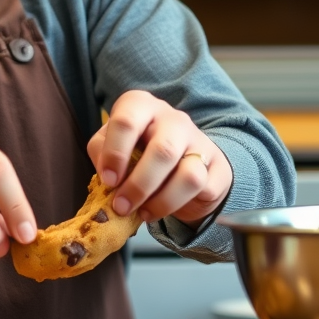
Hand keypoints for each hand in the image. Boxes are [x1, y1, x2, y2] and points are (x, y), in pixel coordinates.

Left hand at [87, 90, 231, 226]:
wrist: (179, 158)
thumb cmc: (137, 148)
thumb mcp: (111, 144)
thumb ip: (101, 152)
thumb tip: (107, 174)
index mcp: (141, 105)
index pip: (127, 122)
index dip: (115, 154)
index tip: (108, 180)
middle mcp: (172, 118)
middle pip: (161, 151)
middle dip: (138, 185)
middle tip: (121, 206)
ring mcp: (198, 140)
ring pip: (187, 174)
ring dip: (160, 201)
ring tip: (142, 213)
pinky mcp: (217, 166)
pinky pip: (202, 190)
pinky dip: (177, 205)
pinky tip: (159, 209)